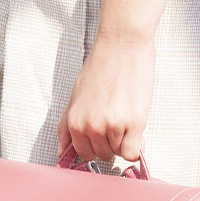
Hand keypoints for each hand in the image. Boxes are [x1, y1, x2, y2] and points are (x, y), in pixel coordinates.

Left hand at [57, 34, 154, 162]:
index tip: (103, 137)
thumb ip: (66, 127)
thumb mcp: (75, 98)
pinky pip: (132, 152)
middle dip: (110, 144)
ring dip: (125, 141)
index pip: (84, 154)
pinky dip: (137, 147)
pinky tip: (137, 132)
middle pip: (102, 155)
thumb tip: (62, 151)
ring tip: (126, 118)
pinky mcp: (133, 123)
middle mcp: (90, 128)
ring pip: (118, 153)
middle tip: (117, 123)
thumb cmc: (100, 68)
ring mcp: (111, 126)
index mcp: (74, 123)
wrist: (122, 45)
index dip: (95, 146)